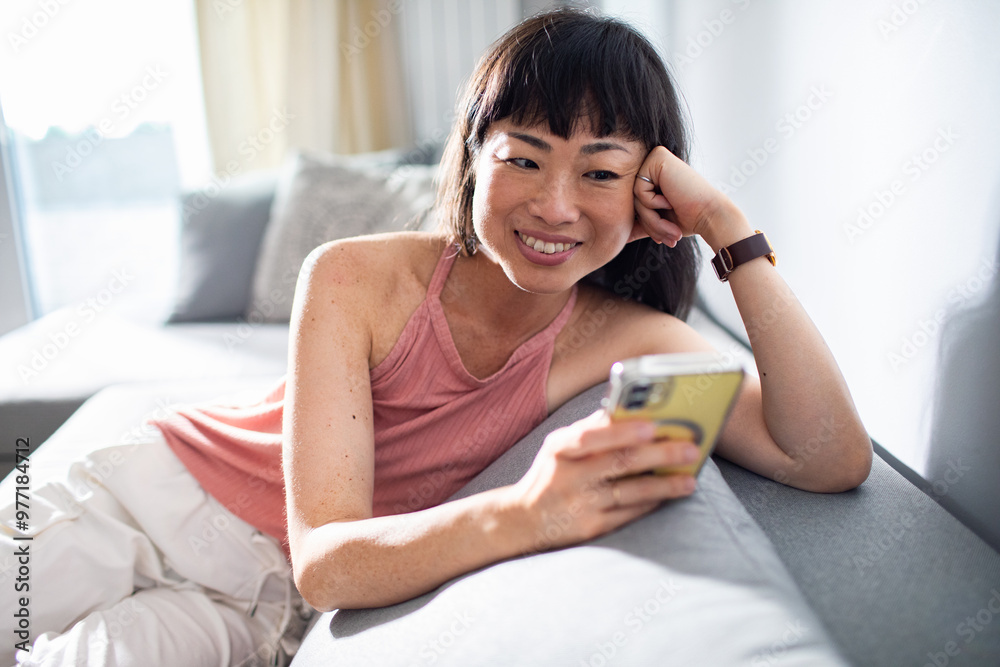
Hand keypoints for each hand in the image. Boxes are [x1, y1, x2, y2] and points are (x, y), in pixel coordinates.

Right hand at [511, 409, 698, 553]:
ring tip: (690, 480)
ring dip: (664, 485)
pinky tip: (669, 495)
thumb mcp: (559, 447)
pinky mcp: (589, 528)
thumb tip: (631, 412)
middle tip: (690, 449)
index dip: (623, 431)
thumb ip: (590, 430)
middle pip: (619, 462)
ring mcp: (579, 504)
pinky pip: (628, 513)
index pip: (591, 436)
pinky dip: (651, 503)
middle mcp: (568, 476)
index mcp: (559, 448)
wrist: (521, 520)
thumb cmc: (551, 474)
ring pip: (630, 492)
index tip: (654, 425)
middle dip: (659, 455)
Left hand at [630, 146, 752, 250]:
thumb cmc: (689, 219)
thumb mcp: (658, 220)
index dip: (647, 223)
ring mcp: (655, 158)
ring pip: (634, 196)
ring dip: (651, 218)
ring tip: (671, 227)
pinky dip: (653, 203)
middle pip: (633, 199)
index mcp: (655, 176)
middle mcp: (654, 164)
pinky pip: (639, 189)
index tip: (663, 238)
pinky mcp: (657, 158)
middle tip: (669, 237)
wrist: (710, 217)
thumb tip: (620, 235)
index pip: (635, 202)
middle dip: (648, 223)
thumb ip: (640, 220)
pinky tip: (670, 201)